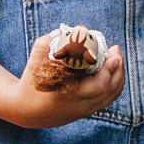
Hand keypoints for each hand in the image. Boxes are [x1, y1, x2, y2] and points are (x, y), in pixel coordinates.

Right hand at [5, 35, 123, 126]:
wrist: (25, 112)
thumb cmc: (29, 86)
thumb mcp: (32, 65)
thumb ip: (42, 46)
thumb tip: (59, 32)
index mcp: (69, 95)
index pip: (99, 85)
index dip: (109, 69)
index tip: (111, 52)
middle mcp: (80, 105)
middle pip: (110, 90)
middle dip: (118, 68)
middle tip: (115, 50)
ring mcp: (84, 110)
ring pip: (111, 96)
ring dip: (118, 76)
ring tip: (117, 58)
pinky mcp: (85, 112)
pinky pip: (106, 99)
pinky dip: (113, 85)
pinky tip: (112, 71)